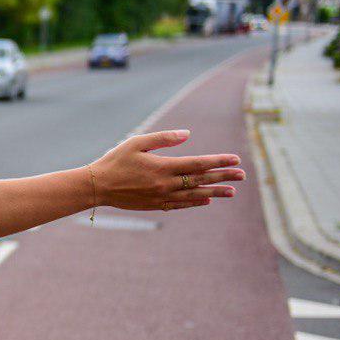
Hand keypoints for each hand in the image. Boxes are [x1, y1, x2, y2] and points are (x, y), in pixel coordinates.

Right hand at [90, 129, 244, 211]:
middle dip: (223, 177)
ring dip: (214, 192)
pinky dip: (194, 202)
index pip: (198, 164)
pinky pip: (180, 204)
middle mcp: (166, 184)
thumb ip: (163, 138)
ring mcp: (161, 196)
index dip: (219, 161)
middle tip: (242, 175)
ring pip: (194, 194)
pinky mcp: (155, 205)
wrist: (97, 186)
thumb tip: (187, 134)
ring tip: (231, 192)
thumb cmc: (115, 161)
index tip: (235, 159)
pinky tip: (205, 200)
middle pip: (200, 180)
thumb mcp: (136, 142)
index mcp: (163, 167)